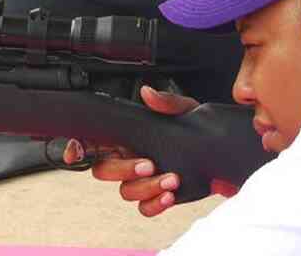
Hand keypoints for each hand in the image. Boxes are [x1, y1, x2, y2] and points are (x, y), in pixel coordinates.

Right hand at [66, 86, 238, 216]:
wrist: (224, 152)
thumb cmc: (198, 128)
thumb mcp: (185, 110)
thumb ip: (166, 101)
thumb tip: (147, 92)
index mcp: (129, 135)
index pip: (94, 142)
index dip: (78, 148)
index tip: (76, 152)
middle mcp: (130, 158)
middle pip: (105, 170)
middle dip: (124, 169)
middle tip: (149, 163)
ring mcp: (142, 179)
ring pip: (126, 191)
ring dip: (146, 187)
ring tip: (172, 178)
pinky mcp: (158, 196)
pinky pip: (144, 208)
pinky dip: (155, 204)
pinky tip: (170, 194)